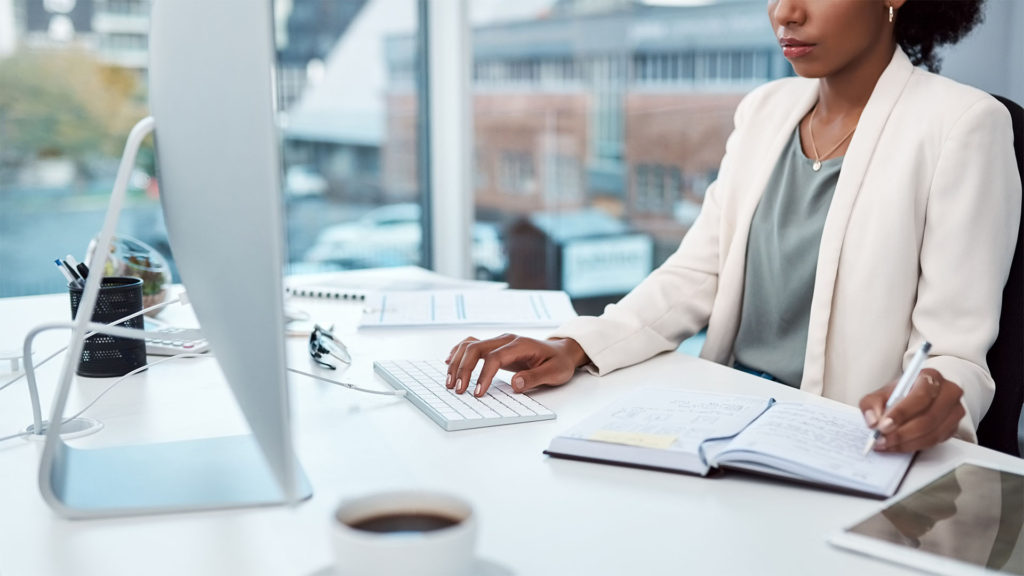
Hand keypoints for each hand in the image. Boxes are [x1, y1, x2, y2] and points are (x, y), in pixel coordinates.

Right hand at [444, 334, 588, 396]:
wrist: (561, 351)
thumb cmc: (558, 362)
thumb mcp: (554, 372)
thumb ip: (534, 378)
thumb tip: (515, 384)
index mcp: (520, 345)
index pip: (494, 358)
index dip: (483, 375)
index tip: (477, 393)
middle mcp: (506, 339)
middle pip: (476, 348)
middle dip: (463, 369)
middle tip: (457, 390)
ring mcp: (499, 341)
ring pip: (470, 346)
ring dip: (457, 362)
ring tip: (450, 382)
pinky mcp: (495, 346)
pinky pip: (472, 345)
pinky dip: (458, 353)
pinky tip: (449, 362)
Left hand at [859, 368, 964, 452]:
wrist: (917, 397)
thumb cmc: (901, 393)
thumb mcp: (882, 393)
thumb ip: (872, 403)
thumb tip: (873, 421)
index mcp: (930, 377)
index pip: (920, 396)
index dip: (901, 413)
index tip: (884, 425)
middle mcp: (948, 392)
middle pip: (928, 417)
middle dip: (902, 432)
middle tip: (882, 439)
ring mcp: (954, 411)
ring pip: (932, 433)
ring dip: (906, 442)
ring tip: (886, 444)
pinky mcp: (953, 427)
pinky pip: (934, 441)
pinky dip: (913, 446)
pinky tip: (898, 446)